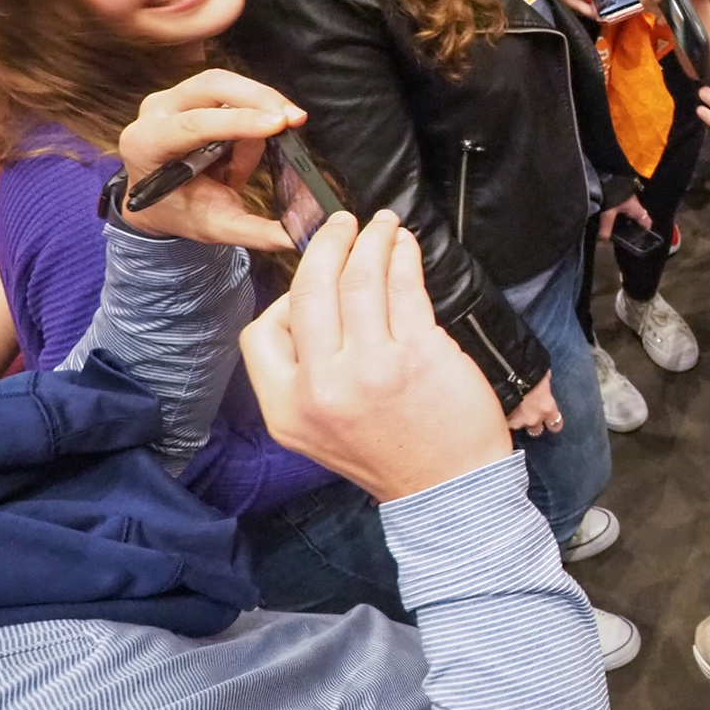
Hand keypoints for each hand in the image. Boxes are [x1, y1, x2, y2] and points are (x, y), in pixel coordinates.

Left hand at [117, 69, 304, 250]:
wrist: (159, 201)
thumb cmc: (181, 212)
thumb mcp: (216, 227)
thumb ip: (255, 232)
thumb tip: (297, 235)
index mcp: (147, 145)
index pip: (194, 125)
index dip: (239, 122)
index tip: (279, 125)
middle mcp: (154, 112)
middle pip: (211, 85)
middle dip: (259, 98)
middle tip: (295, 119)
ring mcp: (172, 97)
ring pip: (226, 85)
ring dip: (258, 111)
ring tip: (267, 147)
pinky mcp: (192, 92)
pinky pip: (233, 92)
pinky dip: (255, 111)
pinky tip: (259, 135)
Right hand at [239, 211, 514, 502]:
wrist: (448, 487)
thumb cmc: (388, 452)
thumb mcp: (315, 430)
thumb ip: (300, 374)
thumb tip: (310, 303)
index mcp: (287, 409)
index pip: (260, 333)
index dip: (284, 298)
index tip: (312, 277)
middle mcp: (323, 387)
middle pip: (310, 290)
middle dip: (327, 243)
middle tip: (343, 222)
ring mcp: (372, 368)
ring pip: (360, 279)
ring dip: (371, 239)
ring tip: (381, 224)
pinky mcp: (420, 353)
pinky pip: (404, 287)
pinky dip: (403, 256)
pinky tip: (405, 246)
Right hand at [507, 373, 563, 436]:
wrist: (505, 372)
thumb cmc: (528, 369)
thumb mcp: (543, 374)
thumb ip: (545, 384)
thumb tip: (545, 383)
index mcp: (547, 407)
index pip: (556, 425)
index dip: (553, 424)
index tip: (550, 422)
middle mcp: (534, 419)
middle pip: (536, 430)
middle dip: (533, 423)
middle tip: (527, 414)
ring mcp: (516, 422)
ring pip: (518, 426)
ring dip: (516, 420)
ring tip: (510, 408)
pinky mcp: (502, 421)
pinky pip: (504, 423)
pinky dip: (503, 417)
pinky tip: (500, 408)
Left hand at [597, 192, 652, 240]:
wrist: (605, 175)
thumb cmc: (611, 194)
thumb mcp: (608, 213)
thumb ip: (606, 227)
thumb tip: (603, 241)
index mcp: (635, 207)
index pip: (646, 220)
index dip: (646, 229)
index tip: (642, 237)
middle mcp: (633, 202)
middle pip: (637, 215)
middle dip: (633, 225)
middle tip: (627, 234)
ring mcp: (626, 196)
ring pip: (628, 210)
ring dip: (624, 218)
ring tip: (617, 226)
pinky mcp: (618, 192)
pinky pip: (621, 205)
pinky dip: (617, 211)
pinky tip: (610, 216)